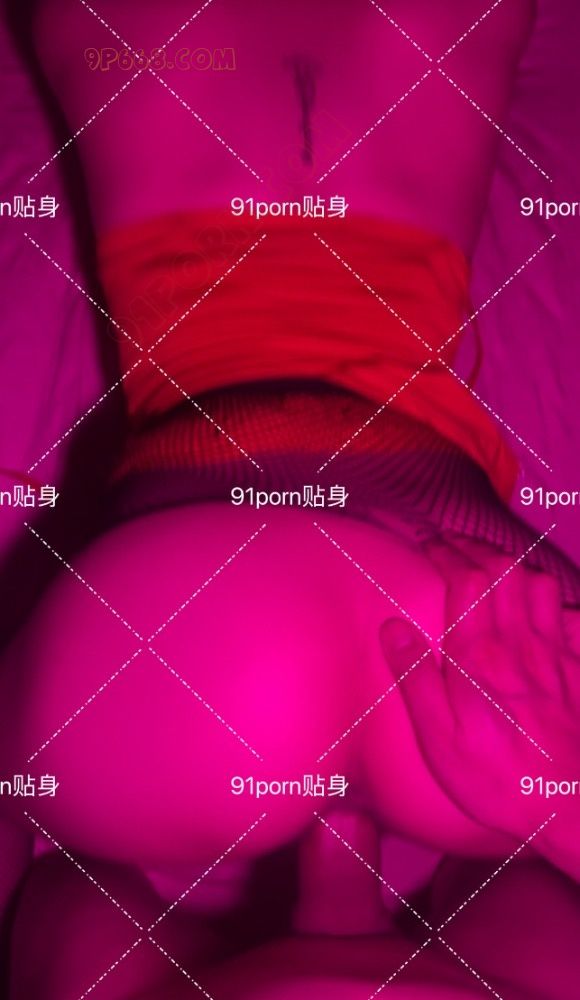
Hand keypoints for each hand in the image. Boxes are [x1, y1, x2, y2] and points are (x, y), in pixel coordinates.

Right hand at [380, 537, 579, 865]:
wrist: (570, 808)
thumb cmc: (499, 780)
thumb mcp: (439, 739)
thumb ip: (415, 678)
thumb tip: (392, 627)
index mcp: (479, 658)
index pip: (465, 580)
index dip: (445, 552)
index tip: (426, 542)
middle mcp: (519, 644)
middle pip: (501, 569)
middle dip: (473, 546)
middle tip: (450, 542)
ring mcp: (553, 654)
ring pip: (537, 582)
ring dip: (511, 563)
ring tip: (489, 563)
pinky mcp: (576, 670)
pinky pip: (567, 614)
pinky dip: (550, 598)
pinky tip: (538, 604)